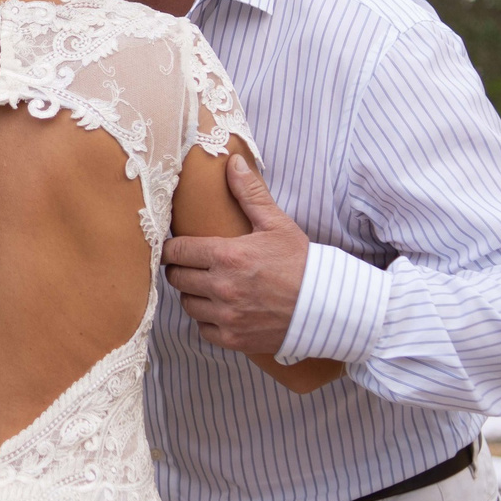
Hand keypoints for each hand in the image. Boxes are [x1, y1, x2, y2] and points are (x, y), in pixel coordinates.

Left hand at [162, 156, 310, 356]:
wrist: (328, 306)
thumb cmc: (301, 263)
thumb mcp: (276, 223)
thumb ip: (250, 193)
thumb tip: (232, 161)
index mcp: (227, 256)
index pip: (176, 252)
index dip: (172, 248)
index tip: (175, 247)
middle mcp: (222, 288)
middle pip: (177, 278)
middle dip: (181, 269)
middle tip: (193, 265)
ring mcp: (227, 316)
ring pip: (188, 304)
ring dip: (193, 295)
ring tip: (207, 286)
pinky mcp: (234, 339)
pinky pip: (204, 329)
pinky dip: (208, 320)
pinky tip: (221, 309)